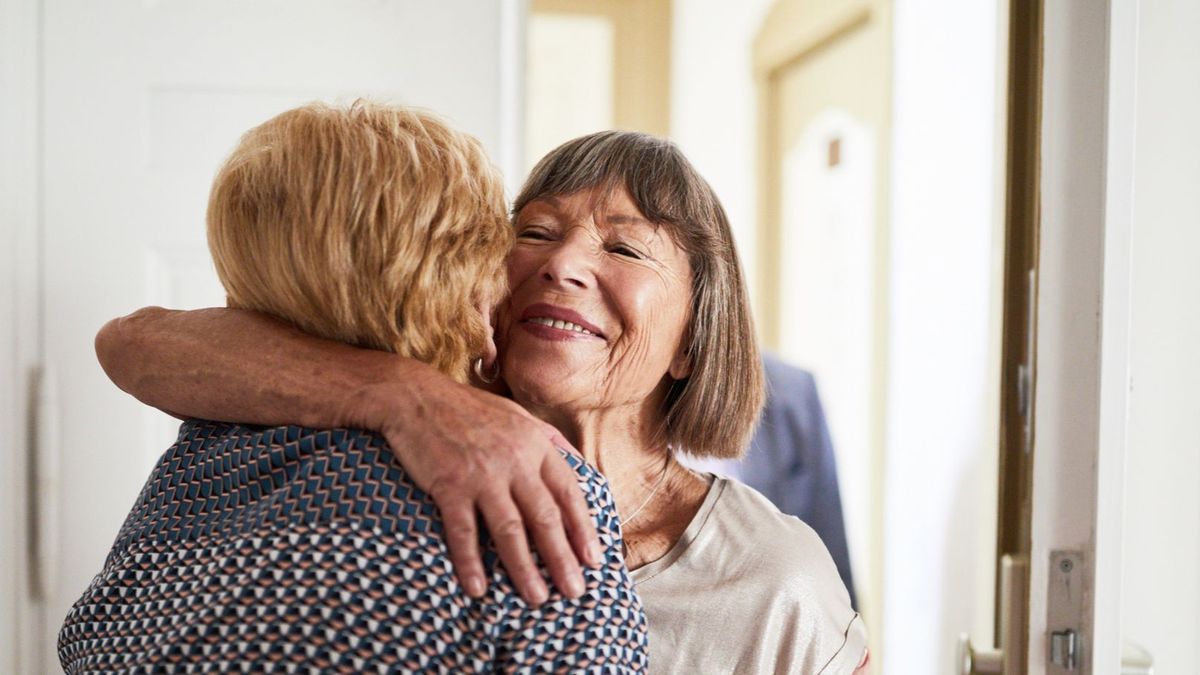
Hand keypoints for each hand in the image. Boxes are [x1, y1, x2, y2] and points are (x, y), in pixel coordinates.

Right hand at [355, 367, 601, 605]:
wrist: (414, 396)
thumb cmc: (468, 409)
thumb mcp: (518, 414)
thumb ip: (549, 440)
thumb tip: (579, 464)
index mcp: (535, 445)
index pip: (568, 493)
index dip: (582, 528)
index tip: (593, 559)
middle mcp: (514, 460)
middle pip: (545, 518)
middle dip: (561, 559)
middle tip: (573, 592)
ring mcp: (481, 473)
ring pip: (510, 530)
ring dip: (524, 568)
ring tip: (537, 598)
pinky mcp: (449, 484)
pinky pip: (463, 531)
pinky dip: (470, 561)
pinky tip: (478, 588)